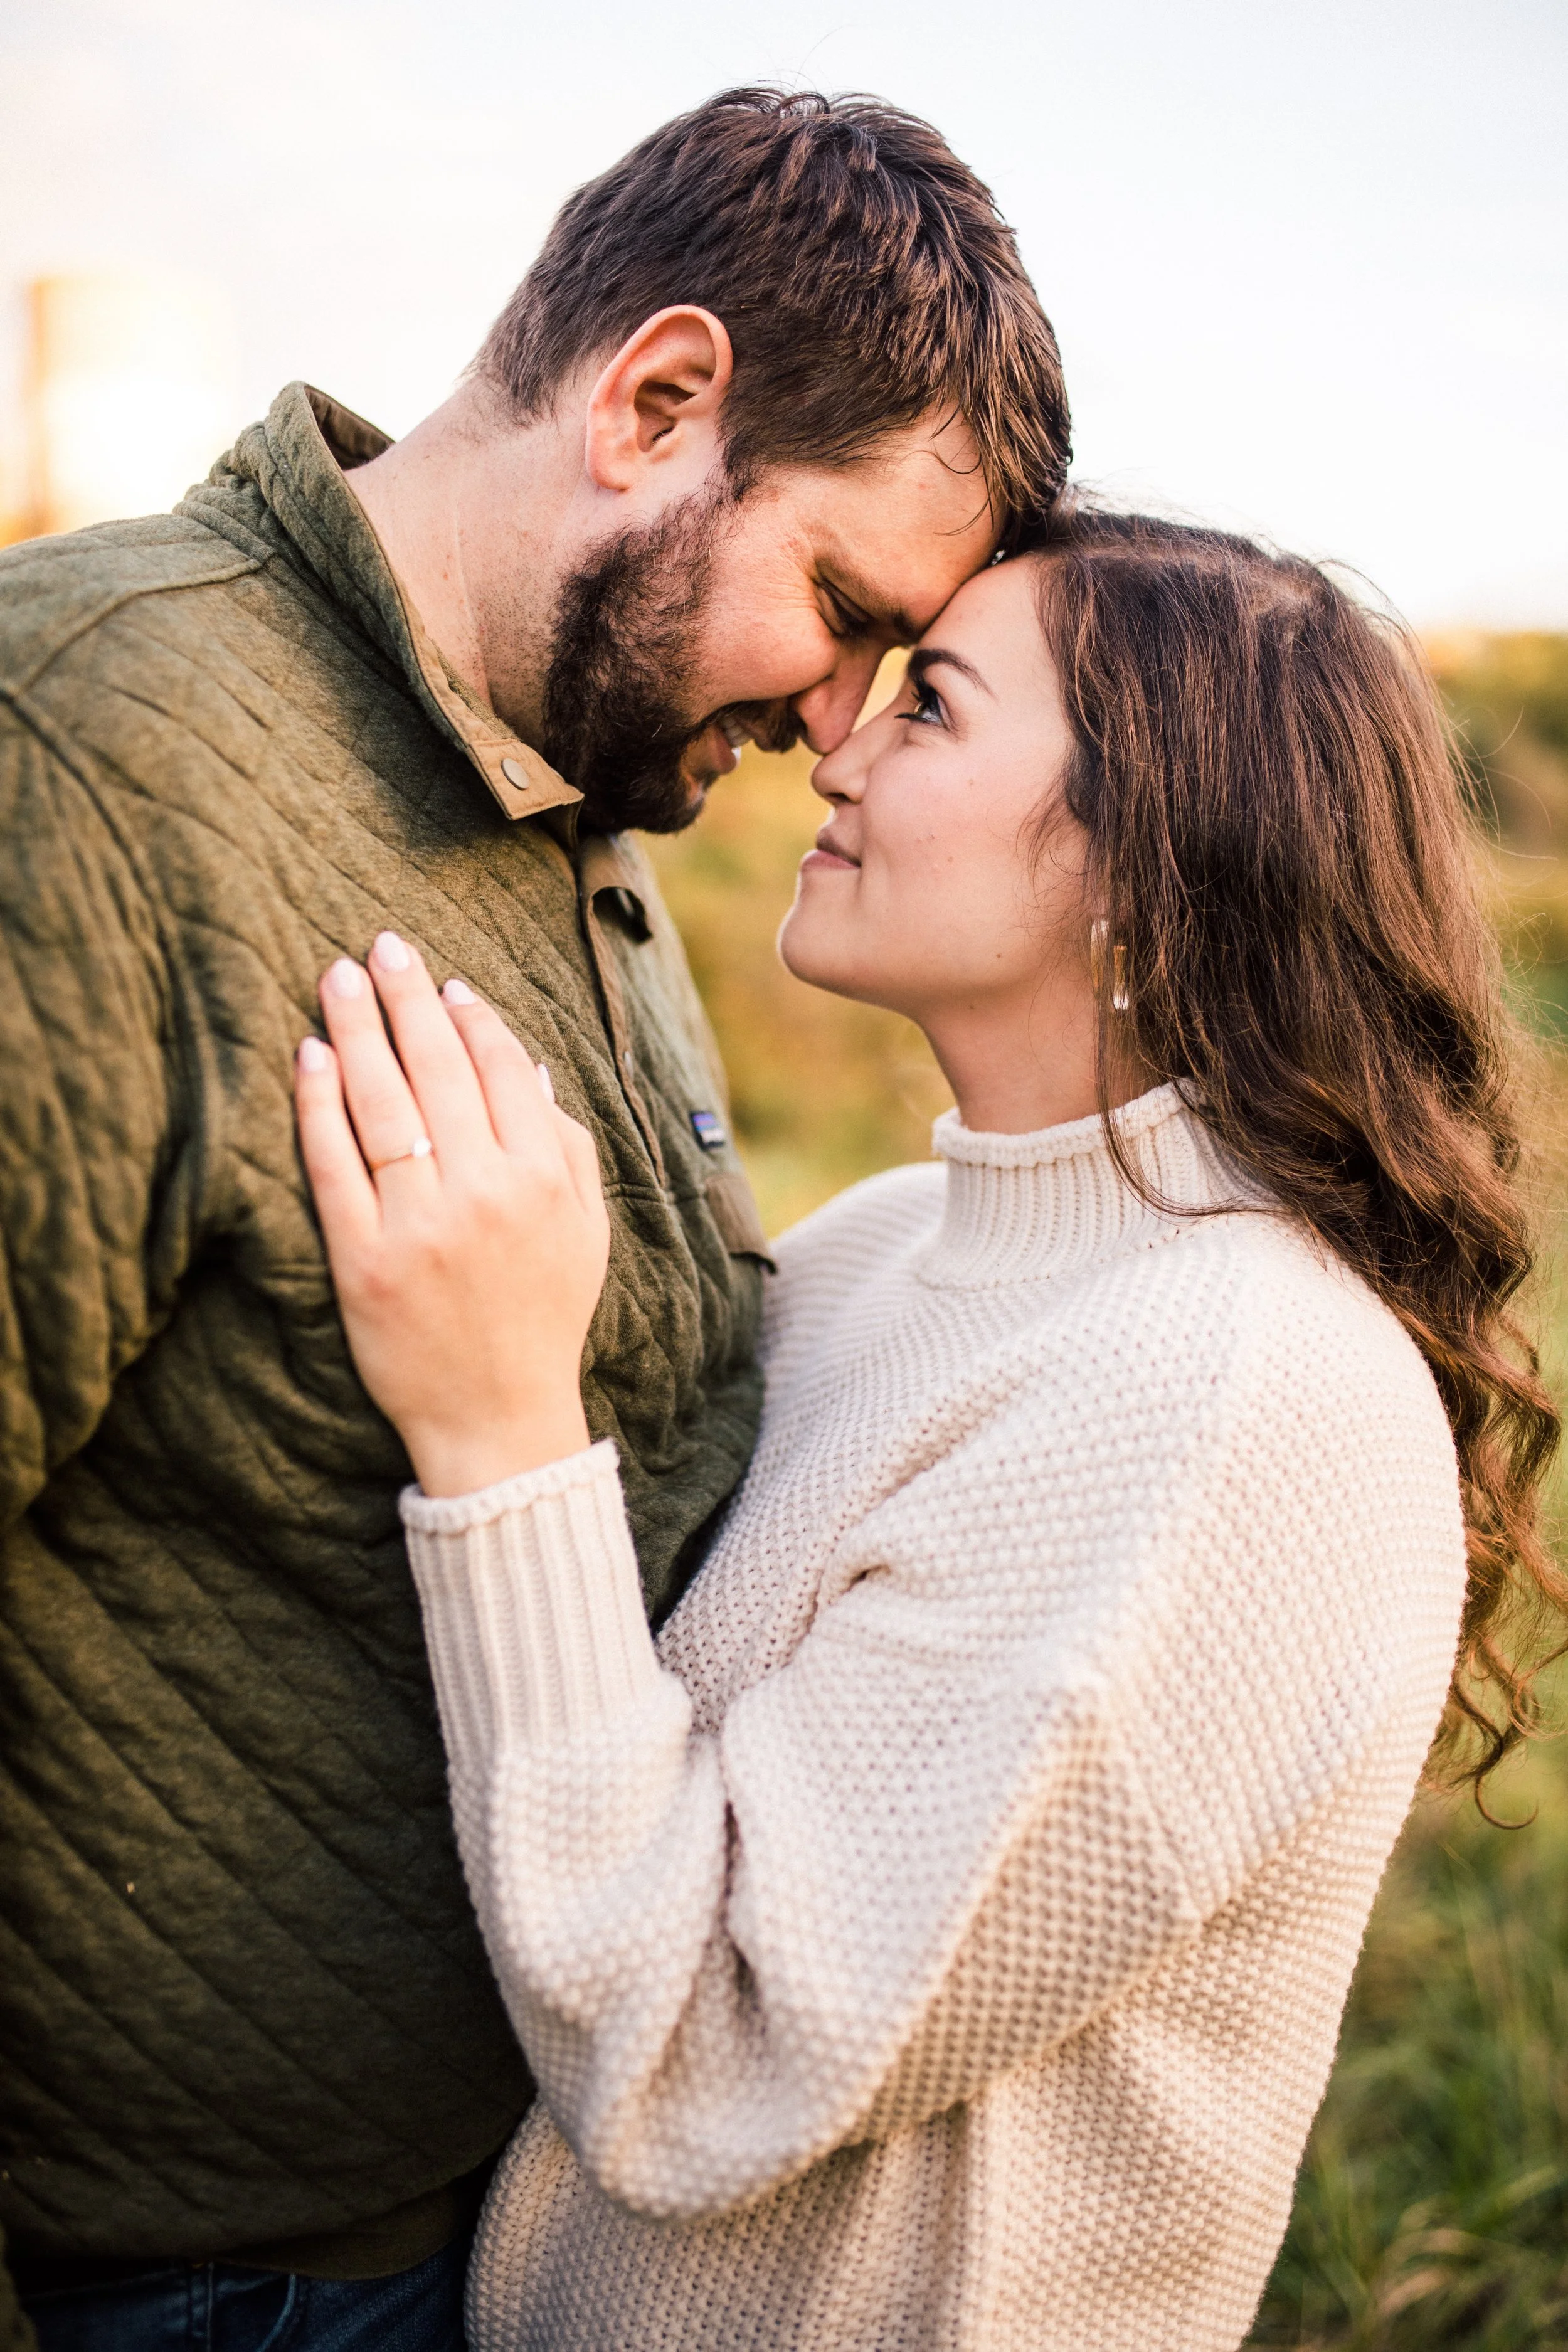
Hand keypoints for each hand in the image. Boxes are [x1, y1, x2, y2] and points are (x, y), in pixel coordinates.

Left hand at [295, 931, 609, 1496]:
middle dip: (407, 998)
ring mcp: (417, 1226)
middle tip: (382, 945)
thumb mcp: (585, 1229)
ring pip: (383, 1104)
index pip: (501, 1070)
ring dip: (358, 1029)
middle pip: (437, 1071)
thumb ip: (565, 1143)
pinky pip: (334, 1164)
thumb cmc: (543, 1316)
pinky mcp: (361, 1259)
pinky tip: (312, 1054)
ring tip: (340, 978)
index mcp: (541, 1181)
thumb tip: (522, 1062)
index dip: (470, 1017)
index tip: (444, 982)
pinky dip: (320, 1104)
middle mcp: (482, 1194)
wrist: (497, 1417)